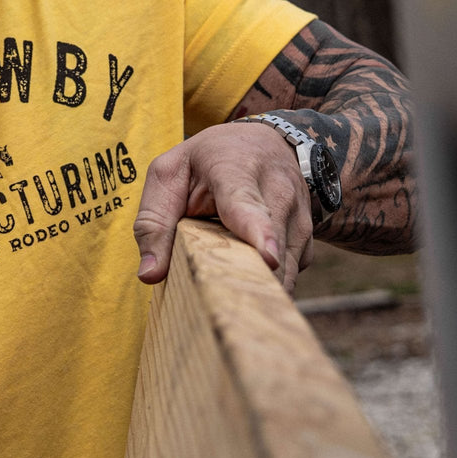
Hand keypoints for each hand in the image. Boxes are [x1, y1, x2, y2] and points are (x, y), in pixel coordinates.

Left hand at [133, 122, 314, 292]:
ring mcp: (299, 216)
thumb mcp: (168, 176)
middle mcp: (277, 192)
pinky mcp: (306, 239)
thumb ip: (153, 223)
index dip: (259, 232)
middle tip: (224, 314)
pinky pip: (288, 274)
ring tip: (228, 307)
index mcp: (235, 170)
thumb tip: (149, 276)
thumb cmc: (205, 162)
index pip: (248, 205)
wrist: (262, 142)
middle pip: (270, 248)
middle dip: (251, 282)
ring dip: (256, 292)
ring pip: (283, 269)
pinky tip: (243, 284)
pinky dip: (265, 287)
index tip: (267, 257)